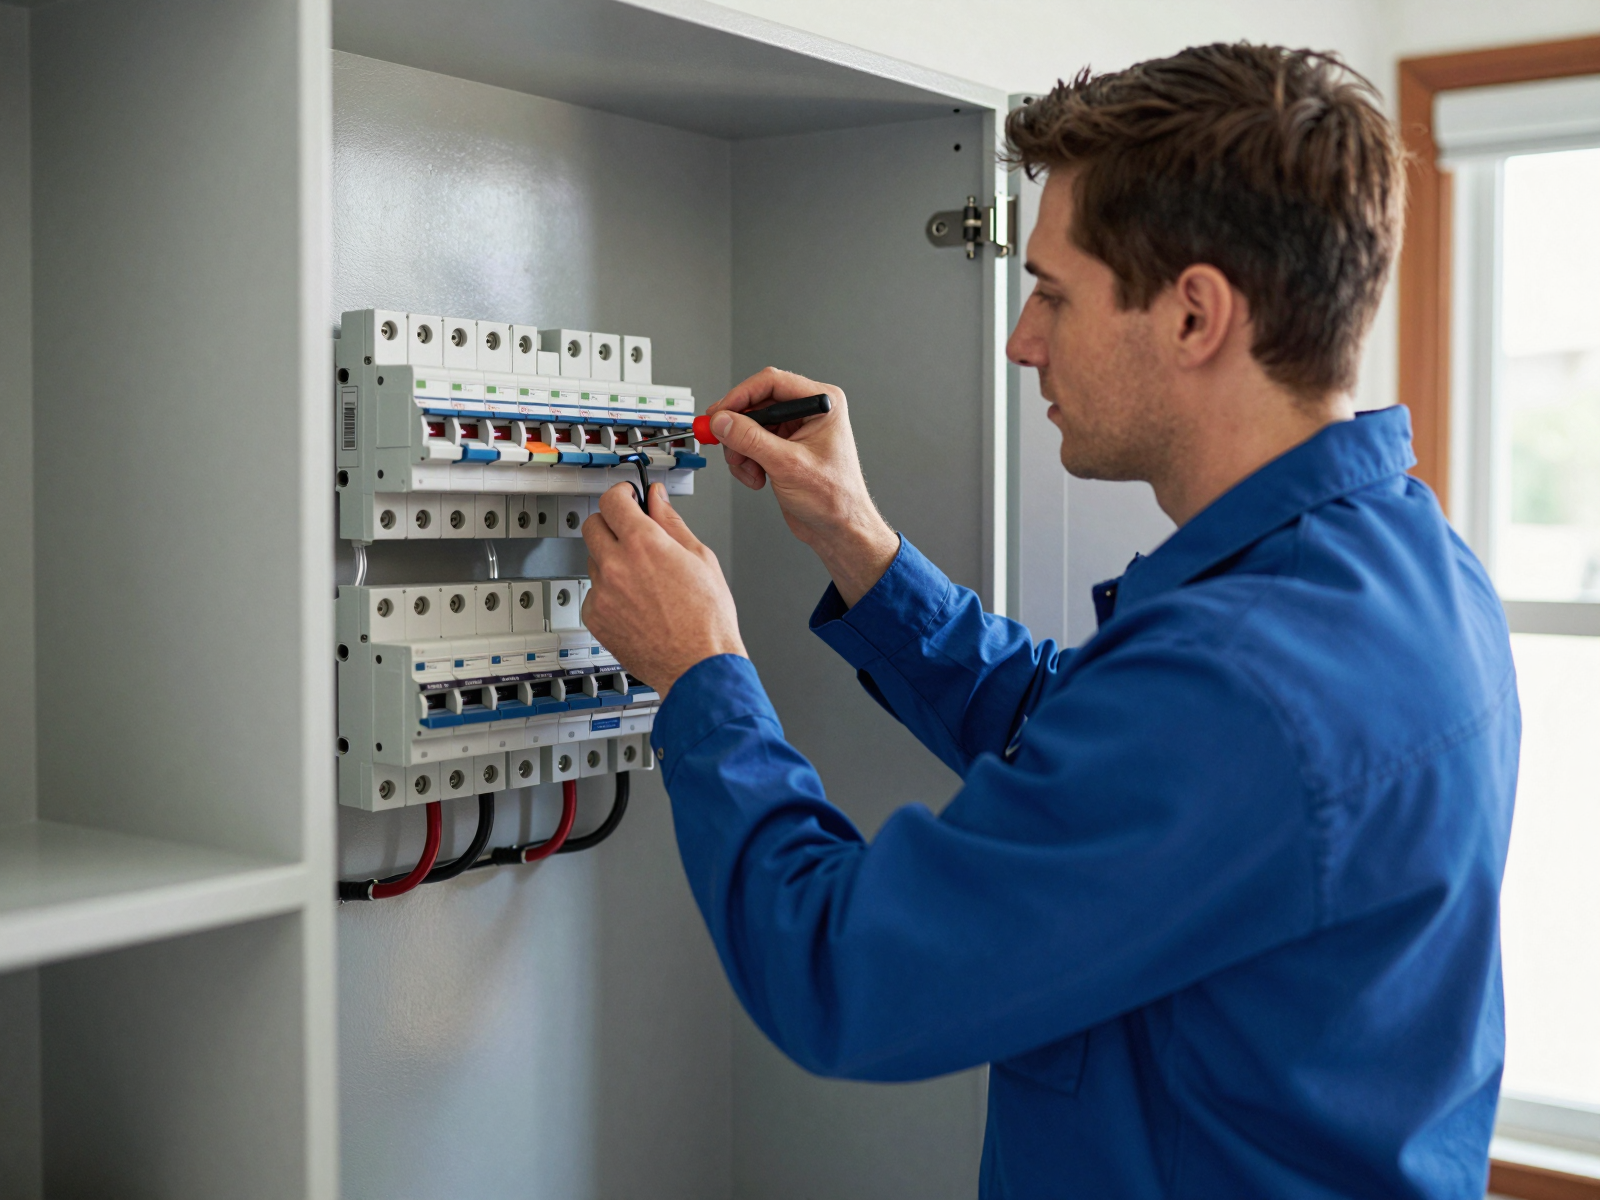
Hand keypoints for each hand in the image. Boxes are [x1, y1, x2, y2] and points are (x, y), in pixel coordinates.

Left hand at [581, 482, 746, 696]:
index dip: (621, 494)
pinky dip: (609, 594)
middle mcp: (617, 565)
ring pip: (593, 561)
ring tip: (642, 579)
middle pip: (592, 525)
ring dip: (611, 560)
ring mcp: (603, 593)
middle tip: (630, 533)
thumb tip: (657, 499)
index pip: (613, 500)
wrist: (698, 666)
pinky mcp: (596, 618)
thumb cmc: (707, 619)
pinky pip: (593, 593)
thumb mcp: (700, 558)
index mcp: (645, 543)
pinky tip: (635, 604)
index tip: (627, 498)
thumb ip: (672, 522)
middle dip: (611, 523)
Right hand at [710, 367, 898, 605]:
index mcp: (821, 404)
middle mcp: (809, 412)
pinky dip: (747, 462)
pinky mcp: (783, 448)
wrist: (839, 529)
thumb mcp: (787, 465)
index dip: (740, 396)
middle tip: (723, 442)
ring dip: (741, 450)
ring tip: (748, 470)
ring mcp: (795, 431)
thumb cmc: (835, 498)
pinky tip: (757, 478)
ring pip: (750, 426)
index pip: (772, 383)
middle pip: (757, 404)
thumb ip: (751, 439)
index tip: (719, 413)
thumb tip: (723, 421)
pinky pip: (752, 444)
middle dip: (738, 429)